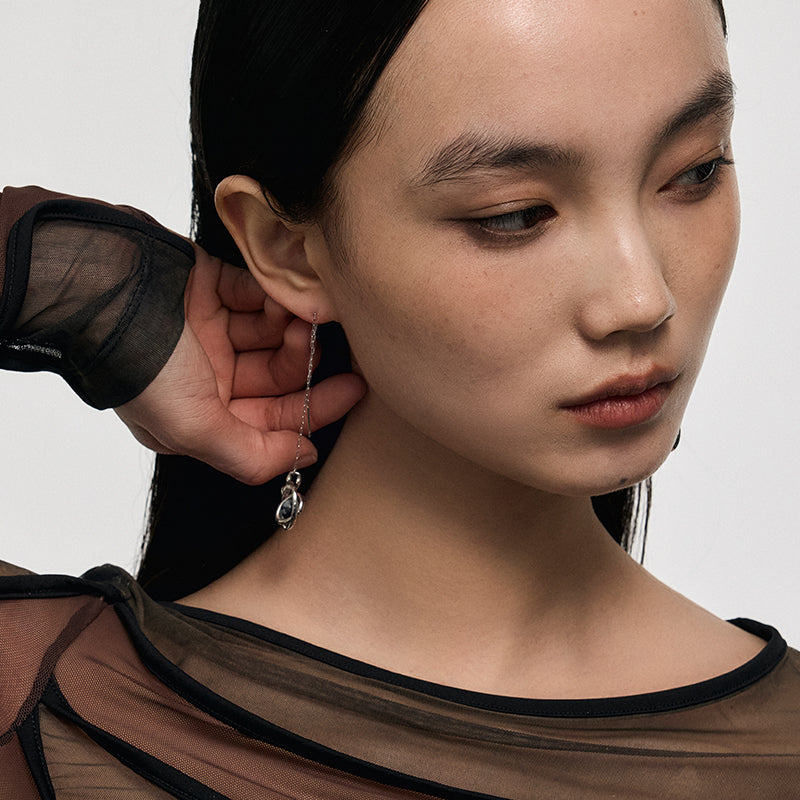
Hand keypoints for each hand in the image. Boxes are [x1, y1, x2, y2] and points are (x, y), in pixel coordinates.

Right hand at [115, 246, 364, 483]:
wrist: (101, 285)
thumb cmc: (139, 362)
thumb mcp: (193, 429)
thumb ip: (252, 455)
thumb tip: (304, 457)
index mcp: (202, 416)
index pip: (273, 421)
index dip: (315, 410)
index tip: (352, 391)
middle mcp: (208, 377)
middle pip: (278, 378)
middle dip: (304, 364)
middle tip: (324, 347)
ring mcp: (210, 332)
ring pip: (272, 335)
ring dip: (290, 327)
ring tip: (297, 317)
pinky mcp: (212, 289)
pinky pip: (257, 295)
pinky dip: (273, 296)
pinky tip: (280, 295)